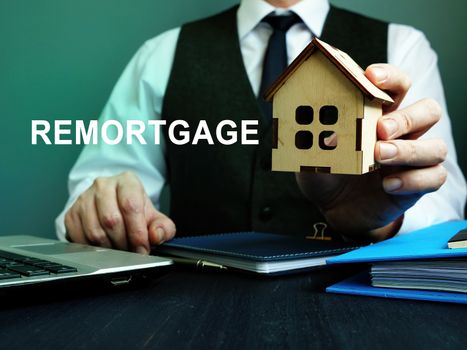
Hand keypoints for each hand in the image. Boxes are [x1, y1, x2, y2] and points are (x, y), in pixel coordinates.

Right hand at [65, 171, 175, 253]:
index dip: (137, 232)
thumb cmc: (134, 210)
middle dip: (124, 243)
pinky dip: (93, 250)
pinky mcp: (71, 213)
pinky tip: (104, 248)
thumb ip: (163, 227)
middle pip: (111, 220)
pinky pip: (79, 238)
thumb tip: (157, 236)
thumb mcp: (154, 217)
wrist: (114, 204)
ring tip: (120, 250)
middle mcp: (103, 185)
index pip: (130, 206)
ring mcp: (84, 198)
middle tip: (132, 252)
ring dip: (109, 248)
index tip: (143, 248)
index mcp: (126, 181)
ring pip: (95, 231)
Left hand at [296, 64, 446, 241]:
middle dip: (406, 117)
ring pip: (437, 146)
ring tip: (380, 156)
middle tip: (380, 129)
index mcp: (377, 116)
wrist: (333, 210)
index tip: (372, 77)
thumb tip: (321, 130)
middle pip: (428, 111)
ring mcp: (411, 160)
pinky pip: (434, 177)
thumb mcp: (313, 158)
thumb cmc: (327, 175)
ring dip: (410, 150)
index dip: (391, 77)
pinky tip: (388, 185)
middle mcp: (400, 134)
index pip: (396, 87)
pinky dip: (414, 180)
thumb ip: (315, 145)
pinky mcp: (417, 185)